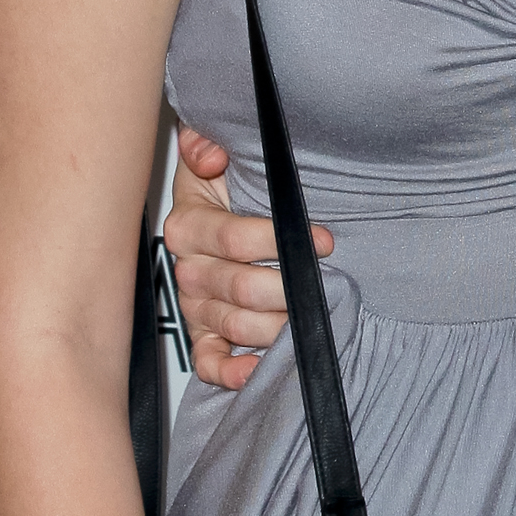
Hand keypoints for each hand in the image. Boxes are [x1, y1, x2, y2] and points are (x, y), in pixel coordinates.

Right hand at [163, 125, 327, 390]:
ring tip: (311, 316)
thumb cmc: (232, 185)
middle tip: (326, 284)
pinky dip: (232, 371)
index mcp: (189, 225)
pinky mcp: (203, 336)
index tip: (322, 240)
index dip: (280, 240)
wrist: (229, 213)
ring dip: (277, 324)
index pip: (233, 240)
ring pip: (235, 324)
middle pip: (240, 287)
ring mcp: (196, 305)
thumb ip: (206, 144)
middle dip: (289, 287)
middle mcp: (189, 268)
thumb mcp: (221, 154)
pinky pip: (209, 362)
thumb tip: (210, 155)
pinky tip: (257, 369)